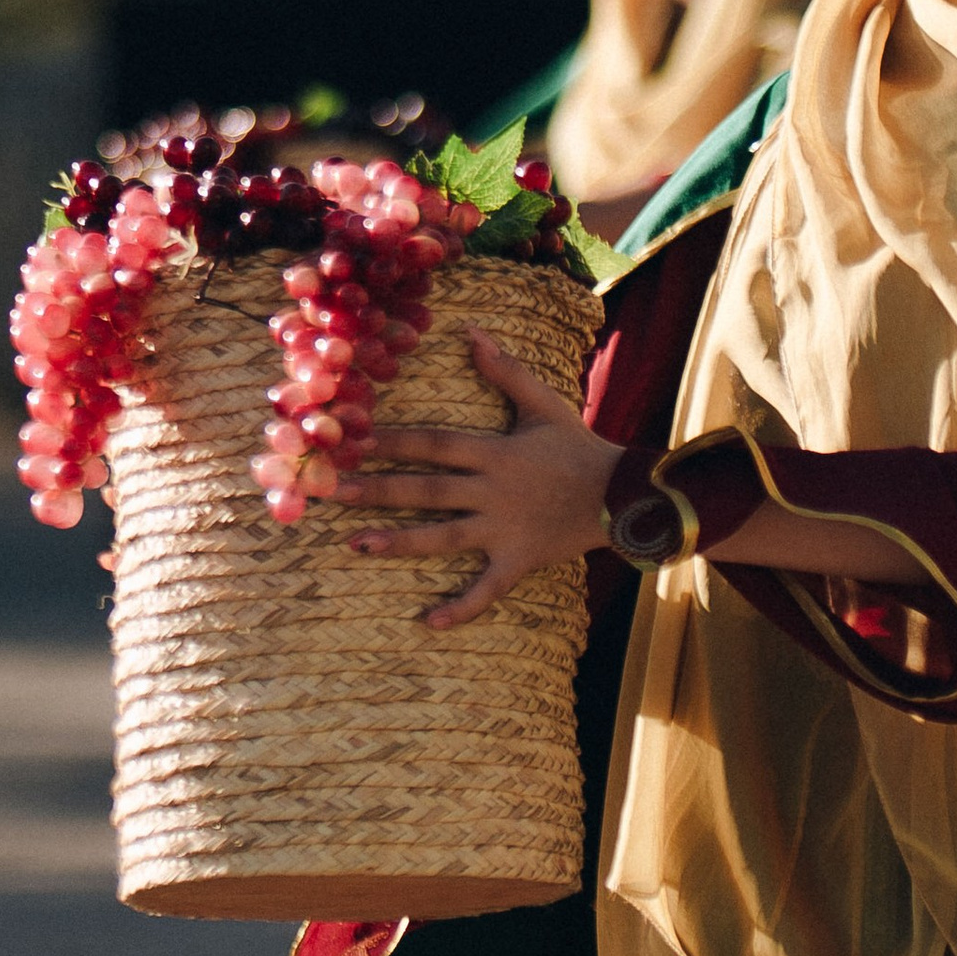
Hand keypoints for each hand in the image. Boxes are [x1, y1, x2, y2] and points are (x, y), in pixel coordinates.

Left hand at [337, 331, 620, 629]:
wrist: (624, 494)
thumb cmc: (579, 447)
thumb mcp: (544, 404)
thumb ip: (505, 371)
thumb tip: (470, 332)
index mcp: (496, 453)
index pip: (434, 444)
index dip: (393, 442)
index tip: (352, 441)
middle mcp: (493, 491)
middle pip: (427, 491)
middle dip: (378, 491)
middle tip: (332, 492)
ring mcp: (504, 528)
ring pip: (444, 537)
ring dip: (399, 542)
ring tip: (355, 544)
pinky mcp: (519, 559)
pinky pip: (487, 588)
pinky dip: (462, 607)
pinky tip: (429, 623)